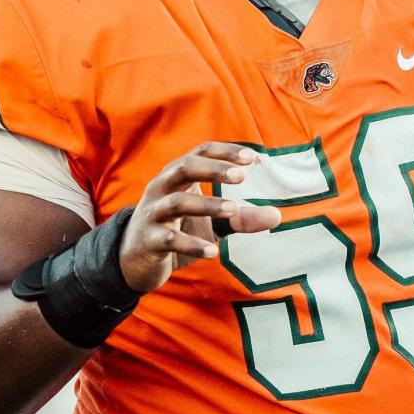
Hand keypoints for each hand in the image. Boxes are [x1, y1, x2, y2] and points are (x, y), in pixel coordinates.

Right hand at [118, 142, 280, 294]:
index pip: (201, 153)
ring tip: (234, 210)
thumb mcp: (211, 223)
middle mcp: (162, 188)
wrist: (135, 261)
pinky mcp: (147, 240)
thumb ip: (241, 218)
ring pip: (176, 201)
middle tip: (241, 176)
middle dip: (213, 169)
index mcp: (178, 176)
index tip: (253, 158)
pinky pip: (169, 239)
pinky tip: (213, 252)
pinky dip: (191, 245)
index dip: (225, 152)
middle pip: (184, 167)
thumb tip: (277, 216)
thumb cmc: (177, 231)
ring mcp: (152, 213)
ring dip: (206, 204)